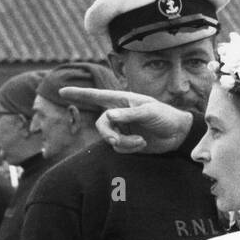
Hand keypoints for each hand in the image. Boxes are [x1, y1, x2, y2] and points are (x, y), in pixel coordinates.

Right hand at [60, 87, 192, 153]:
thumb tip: (107, 116)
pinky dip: (129, 148)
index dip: (79, 94)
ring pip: (110, 139)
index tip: (62, 92)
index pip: (96, 96)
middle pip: (101, 124)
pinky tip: (142, 143)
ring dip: (124, 143)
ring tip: (141, 141)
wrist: (178, 134)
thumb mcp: (148, 112)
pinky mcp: (128, 142)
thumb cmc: (165, 116)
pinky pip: (120, 148)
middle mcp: (119, 113)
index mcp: (121, 100)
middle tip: (116, 141)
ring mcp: (123, 128)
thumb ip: (127, 114)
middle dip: (108, 134)